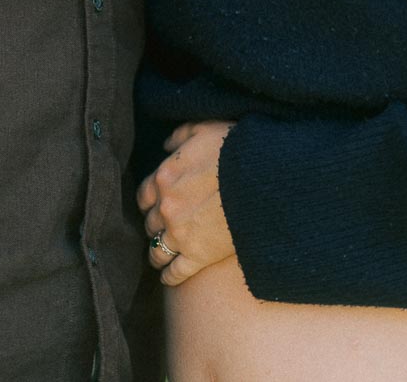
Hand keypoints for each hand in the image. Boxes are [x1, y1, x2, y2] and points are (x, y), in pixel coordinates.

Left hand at [137, 120, 235, 286]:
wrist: (261, 177)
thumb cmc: (235, 148)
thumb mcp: (204, 129)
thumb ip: (180, 136)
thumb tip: (166, 145)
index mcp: (164, 177)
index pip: (144, 196)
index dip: (151, 201)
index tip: (157, 205)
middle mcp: (166, 207)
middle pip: (150, 223)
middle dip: (156, 224)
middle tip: (166, 227)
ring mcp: (180, 234)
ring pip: (157, 250)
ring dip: (157, 252)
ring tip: (161, 256)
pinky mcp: (197, 256)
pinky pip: (174, 273)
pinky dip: (169, 276)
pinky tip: (169, 277)